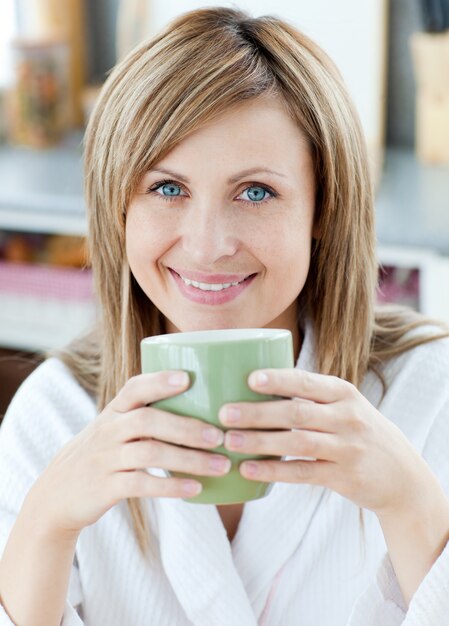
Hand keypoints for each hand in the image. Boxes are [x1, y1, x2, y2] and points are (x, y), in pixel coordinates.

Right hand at [28, 371, 228, 535]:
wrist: (58, 492)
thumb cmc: (103, 453)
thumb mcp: (115, 428)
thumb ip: (147, 415)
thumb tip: (204, 407)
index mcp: (114, 410)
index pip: (134, 387)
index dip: (159, 381)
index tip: (188, 378)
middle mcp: (108, 430)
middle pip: (149, 420)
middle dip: (187, 427)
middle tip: (220, 436)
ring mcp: (106, 458)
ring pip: (150, 453)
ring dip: (189, 459)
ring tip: (220, 465)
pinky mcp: (105, 487)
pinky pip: (141, 484)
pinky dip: (170, 486)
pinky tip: (195, 488)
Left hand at [219, 368, 433, 517]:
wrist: (402, 474)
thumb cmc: (357, 431)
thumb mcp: (344, 406)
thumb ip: (310, 397)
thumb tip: (251, 385)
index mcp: (343, 393)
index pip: (306, 382)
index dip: (278, 380)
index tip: (249, 379)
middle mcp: (347, 417)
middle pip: (296, 413)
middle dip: (257, 413)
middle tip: (224, 413)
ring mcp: (347, 448)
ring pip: (296, 443)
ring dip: (259, 441)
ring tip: (229, 441)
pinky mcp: (344, 477)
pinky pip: (302, 473)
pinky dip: (273, 471)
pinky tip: (248, 469)